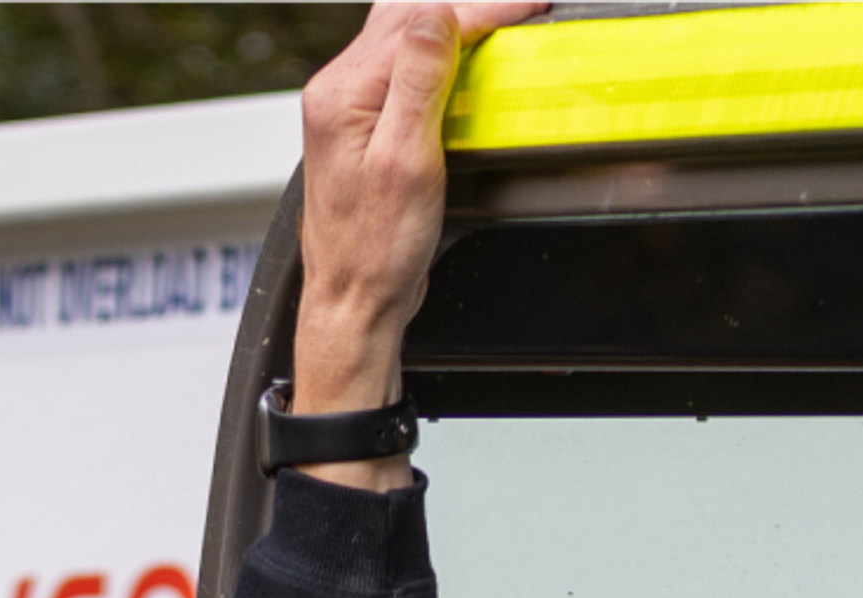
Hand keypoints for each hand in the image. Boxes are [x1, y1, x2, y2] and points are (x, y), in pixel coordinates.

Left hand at [287, 0, 546, 477]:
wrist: (354, 304)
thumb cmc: (375, 252)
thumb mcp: (406, 164)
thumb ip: (420, 81)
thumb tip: (439, 15)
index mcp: (342, 93)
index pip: (420, 22)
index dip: (480, 9)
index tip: (526, 5)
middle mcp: (337, 92)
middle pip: (405, 14)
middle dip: (467, 4)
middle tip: (520, 5)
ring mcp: (346, 108)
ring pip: (399, 33)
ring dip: (449, 19)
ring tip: (494, 18)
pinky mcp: (361, 127)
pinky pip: (398, 66)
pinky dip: (434, 50)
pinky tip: (457, 52)